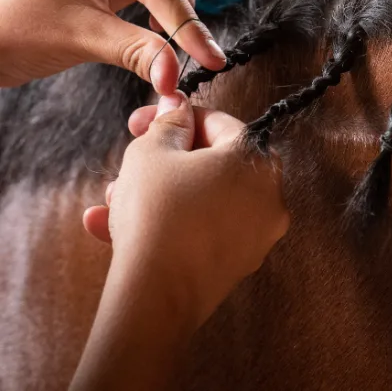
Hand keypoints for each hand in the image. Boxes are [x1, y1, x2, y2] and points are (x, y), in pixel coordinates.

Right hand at [82, 92, 289, 327]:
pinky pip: (202, 231)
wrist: (156, 295)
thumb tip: (178, 106)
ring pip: (203, 200)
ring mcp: (259, 232)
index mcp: (256, 159)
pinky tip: (115, 228)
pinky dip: (169, 224)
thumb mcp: (152, 152)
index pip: (220, 124)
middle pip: (212, 164)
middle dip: (163, 162)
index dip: (177, 118)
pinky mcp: (241, 262)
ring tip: (113, 199)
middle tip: (127, 162)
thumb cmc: (156, 213)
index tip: (144, 121)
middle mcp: (270, 194)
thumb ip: (169, 123)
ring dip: (158, 195)